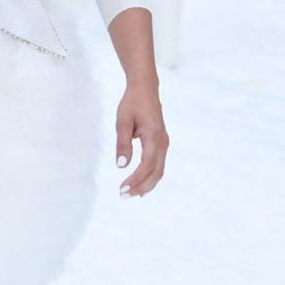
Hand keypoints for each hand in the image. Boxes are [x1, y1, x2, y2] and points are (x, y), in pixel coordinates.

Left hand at [115, 82, 168, 196]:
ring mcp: (164, 143)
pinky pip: (158, 165)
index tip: (122, 188)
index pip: (146, 164)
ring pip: (159, 170)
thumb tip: (121, 165)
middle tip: (123, 195)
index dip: (135, 179)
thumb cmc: (132, 103)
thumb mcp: (123, 121)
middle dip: (141, 186)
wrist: (145, 89)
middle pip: (156, 172)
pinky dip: (150, 177)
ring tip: (130, 194)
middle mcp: (163, 142)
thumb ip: (122, 143)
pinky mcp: (161, 144)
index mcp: (154, 136)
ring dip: (146, 184)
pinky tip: (140, 185)